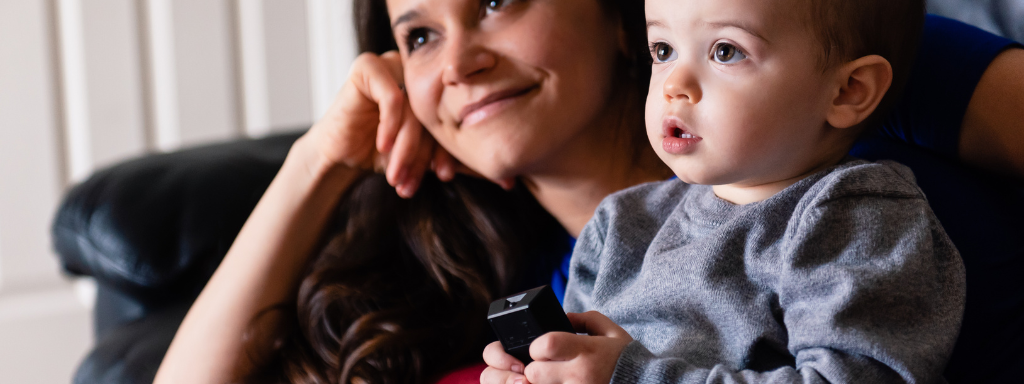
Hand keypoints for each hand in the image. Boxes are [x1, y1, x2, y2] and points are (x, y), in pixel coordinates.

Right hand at [301, 51, 459, 196]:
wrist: (339, 156)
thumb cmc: (379, 153)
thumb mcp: (419, 155)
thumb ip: (445, 153)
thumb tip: (483, 169)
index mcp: (431, 87)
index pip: (448, 117)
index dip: (447, 149)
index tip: (444, 176)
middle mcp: (414, 71)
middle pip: (432, 114)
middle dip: (423, 154)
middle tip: (412, 182)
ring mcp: (392, 64)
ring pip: (413, 110)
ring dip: (405, 148)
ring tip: (397, 176)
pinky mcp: (368, 66)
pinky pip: (393, 99)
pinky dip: (390, 127)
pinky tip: (381, 147)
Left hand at [481, 311, 632, 383]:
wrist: (647, 383)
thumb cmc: (626, 360)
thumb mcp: (611, 332)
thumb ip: (584, 320)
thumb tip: (562, 315)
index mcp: (587, 351)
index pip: (546, 345)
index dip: (537, 346)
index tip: (542, 348)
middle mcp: (580, 376)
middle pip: (534, 372)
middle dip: (535, 368)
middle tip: (548, 367)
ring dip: (543, 382)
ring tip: (558, 378)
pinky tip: (562, 383)